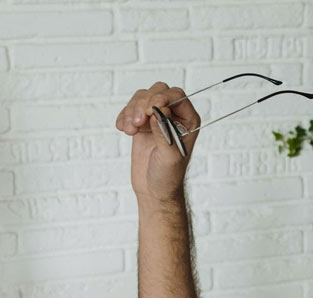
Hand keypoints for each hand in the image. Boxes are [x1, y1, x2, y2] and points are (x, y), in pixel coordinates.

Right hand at [115, 82, 200, 203]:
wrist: (154, 190)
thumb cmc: (168, 176)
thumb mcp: (170, 156)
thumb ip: (164, 132)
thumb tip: (157, 110)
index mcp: (188, 120)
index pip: (176, 95)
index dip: (162, 97)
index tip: (149, 109)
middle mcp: (173, 115)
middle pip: (157, 91)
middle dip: (143, 103)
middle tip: (138, 122)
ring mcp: (156, 118)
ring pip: (142, 98)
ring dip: (131, 111)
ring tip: (130, 130)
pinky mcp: (142, 124)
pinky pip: (130, 109)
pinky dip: (124, 116)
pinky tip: (124, 130)